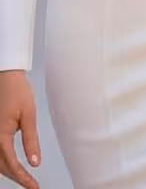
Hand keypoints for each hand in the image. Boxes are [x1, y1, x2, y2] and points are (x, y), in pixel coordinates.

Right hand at [0, 71, 40, 188]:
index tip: (34, 186)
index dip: (23, 178)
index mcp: (0, 136)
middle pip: (2, 167)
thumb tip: (34, 162)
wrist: (6, 76)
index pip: (12, 164)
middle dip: (17, 178)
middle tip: (32, 185)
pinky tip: (12, 166)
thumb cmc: (17, 90)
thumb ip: (30, 140)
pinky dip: (3, 162)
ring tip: (24, 178)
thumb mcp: (28, 114)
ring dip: (9, 172)